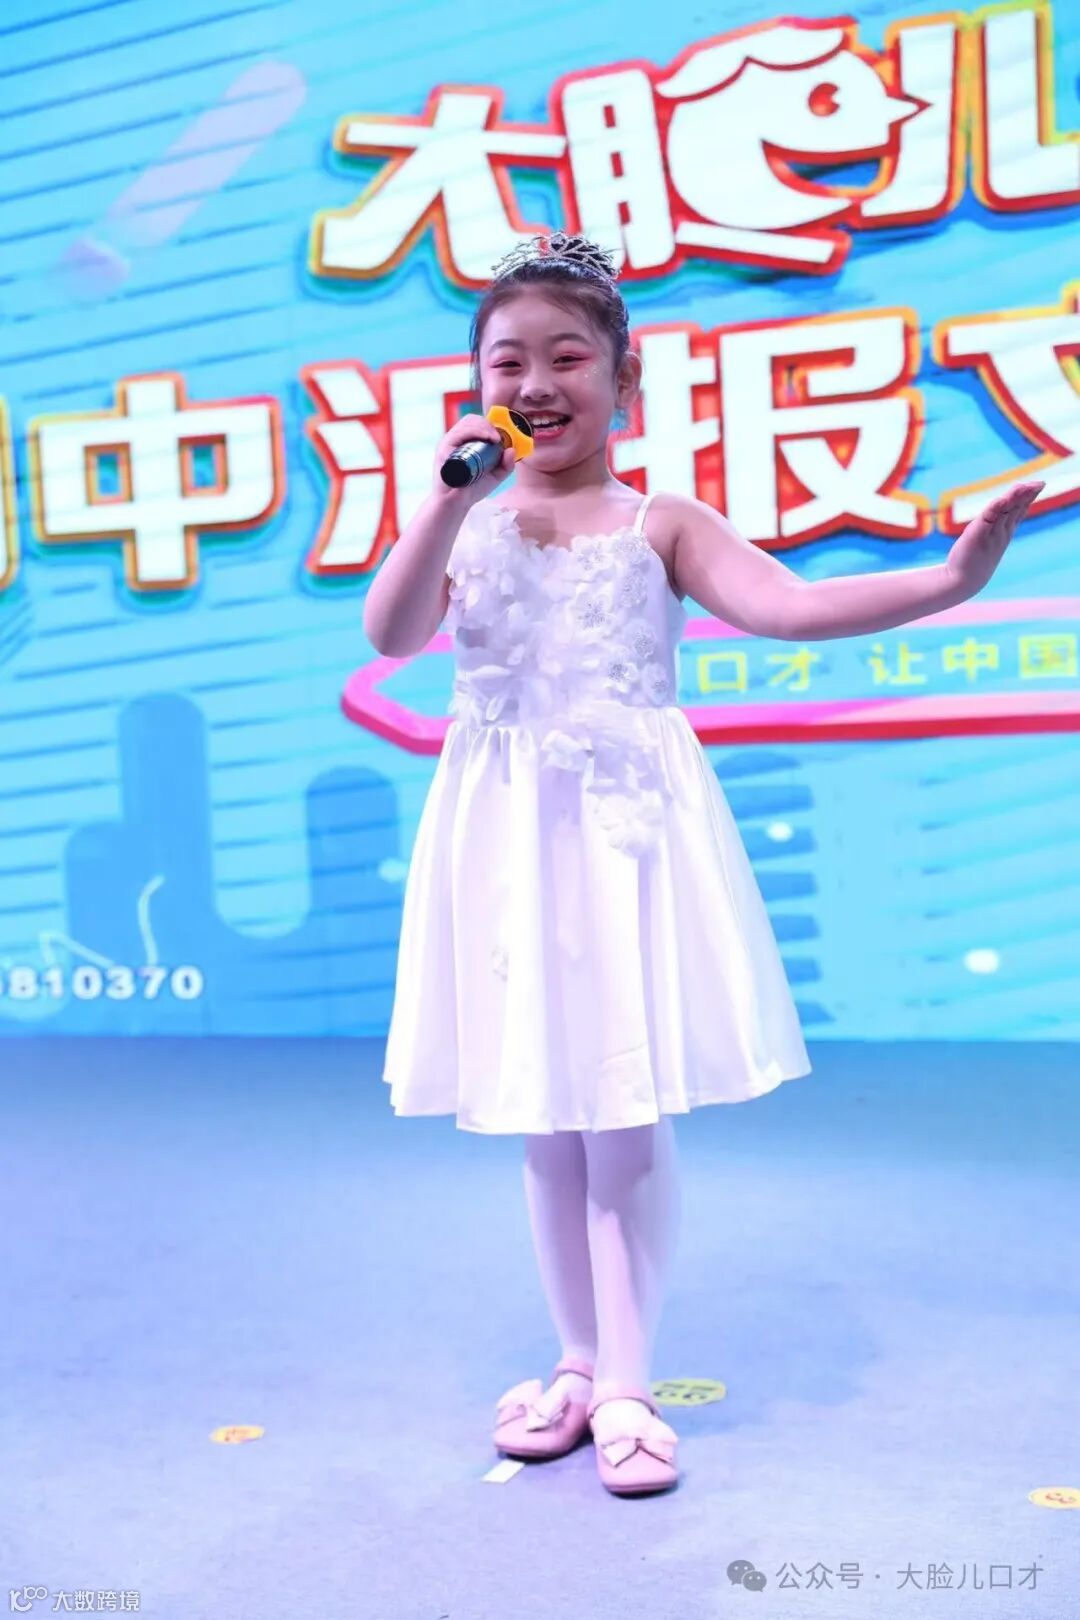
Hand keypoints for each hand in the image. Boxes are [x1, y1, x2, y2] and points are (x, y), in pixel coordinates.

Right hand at [432, 412, 515, 504]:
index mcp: (464, 442)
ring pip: (467, 423)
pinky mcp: (444, 449)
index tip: (501, 436)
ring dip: (484, 427)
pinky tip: (487, 438)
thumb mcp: (495, 476)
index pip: (476, 424)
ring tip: (495, 438)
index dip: (490, 425)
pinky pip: (460, 433)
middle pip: (472, 420)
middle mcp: (455, 440)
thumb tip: (512, 449)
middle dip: (488, 425)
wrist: (456, 504)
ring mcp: (449, 443)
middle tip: (499, 438)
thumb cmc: (472, 490)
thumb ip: (506, 465)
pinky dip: (475, 431)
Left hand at [944, 480, 1044, 594]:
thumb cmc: (974, 559)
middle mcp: (1001, 531)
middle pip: (1015, 509)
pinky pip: (987, 519)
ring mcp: (991, 534)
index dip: (1028, 497)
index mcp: (1005, 531)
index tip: (1039, 485)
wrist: (963, 580)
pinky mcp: (977, 535)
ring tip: (1023, 486)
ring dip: (1014, 498)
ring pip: (1005, 512)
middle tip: (1040, 483)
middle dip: (1026, 495)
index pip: (1018, 510)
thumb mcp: (988, 538)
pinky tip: (1001, 500)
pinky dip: (994, 509)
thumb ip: (994, 525)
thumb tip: (1001, 514)